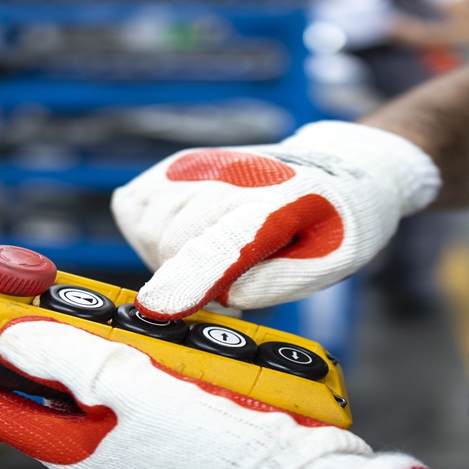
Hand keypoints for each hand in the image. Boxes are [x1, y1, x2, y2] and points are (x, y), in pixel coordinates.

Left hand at [0, 318, 436, 468]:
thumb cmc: (226, 458)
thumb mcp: (137, 394)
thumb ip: (72, 357)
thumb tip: (11, 333)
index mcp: (74, 441)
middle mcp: (96, 438)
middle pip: (36, 378)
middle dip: (23, 332)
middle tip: (7, 288)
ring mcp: (134, 429)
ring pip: (91, 370)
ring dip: (92, 337)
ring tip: (104, 317)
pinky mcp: (172, 417)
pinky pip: (139, 374)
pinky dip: (138, 349)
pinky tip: (160, 339)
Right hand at [112, 121, 439, 318]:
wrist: (335, 167)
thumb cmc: (331, 225)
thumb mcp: (326, 265)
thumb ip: (272, 283)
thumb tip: (219, 296)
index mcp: (282, 204)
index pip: (225, 242)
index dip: (189, 276)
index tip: (159, 307)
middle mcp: (233, 176)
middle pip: (172, 243)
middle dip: (186, 279)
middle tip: (223, 284)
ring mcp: (201, 164)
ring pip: (147, 226)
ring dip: (164, 256)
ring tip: (206, 260)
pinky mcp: (178, 161)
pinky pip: (132, 205)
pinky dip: (146, 229)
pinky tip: (184, 236)